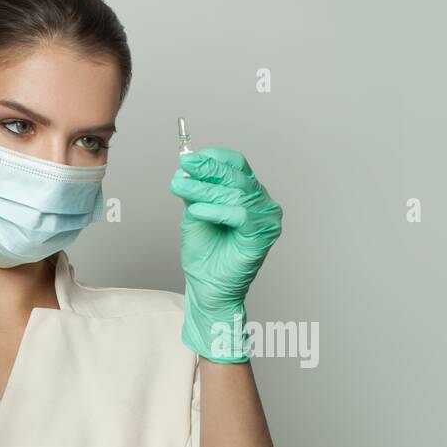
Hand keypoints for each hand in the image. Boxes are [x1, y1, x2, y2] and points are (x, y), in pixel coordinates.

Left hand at [169, 148, 281, 362]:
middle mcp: (261, 203)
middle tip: (184, 168)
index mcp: (248, 194)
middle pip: (236, 175)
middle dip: (206, 170)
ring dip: (205, 190)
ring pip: (236, 193)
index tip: (188, 159)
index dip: (213, 158)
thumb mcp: (194, 213)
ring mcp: (265, 219)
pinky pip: (240, 214)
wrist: (207, 288)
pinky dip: (216, 210)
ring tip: (181, 188)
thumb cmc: (205, 255)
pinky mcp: (262, 235)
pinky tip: (197, 210)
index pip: (236, 164)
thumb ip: (195, 192)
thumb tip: (186, 169)